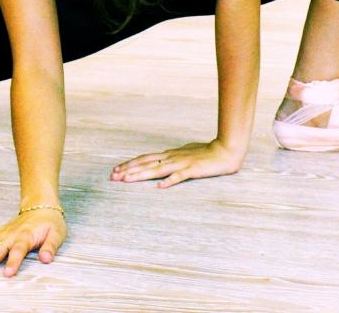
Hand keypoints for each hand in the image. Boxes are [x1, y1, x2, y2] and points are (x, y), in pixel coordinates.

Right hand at [0, 208, 66, 277]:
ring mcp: (1, 234)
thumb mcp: (56, 234)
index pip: (18, 250)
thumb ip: (50, 247)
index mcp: (26, 236)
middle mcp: (10, 235)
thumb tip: (46, 259)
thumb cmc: (49, 222)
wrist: (40, 206)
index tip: (7, 274)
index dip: (13, 262)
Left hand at [109, 139, 243, 187]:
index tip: (116, 170)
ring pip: (157, 170)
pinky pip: (179, 176)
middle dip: (128, 170)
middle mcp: (171, 158)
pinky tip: (160, 187)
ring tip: (127, 180)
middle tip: (113, 177)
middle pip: (145, 163)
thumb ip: (172, 157)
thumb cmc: (205, 152)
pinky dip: (169, 181)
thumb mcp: (184, 153)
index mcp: (168, 155)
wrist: (225, 151)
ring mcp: (181, 164)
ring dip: (141, 175)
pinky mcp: (193, 170)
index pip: (144, 159)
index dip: (129, 164)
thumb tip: (161, 160)